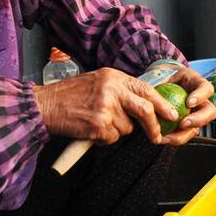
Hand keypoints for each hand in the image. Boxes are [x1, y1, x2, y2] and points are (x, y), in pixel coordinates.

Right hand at [34, 67, 180, 144]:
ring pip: (127, 128)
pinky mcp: (98, 124)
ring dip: (116, 131)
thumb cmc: (69, 96)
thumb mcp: (98, 82)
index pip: (146, 90)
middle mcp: (111, 89)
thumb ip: (120, 91)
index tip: (171, 115)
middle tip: (156, 136)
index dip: (161, 104)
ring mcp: (105, 107)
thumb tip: (145, 107)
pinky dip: (104, 138)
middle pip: (145, 109)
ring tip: (96, 122)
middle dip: (153, 125)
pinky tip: (90, 129)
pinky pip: (112, 138)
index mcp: (113, 77)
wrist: (44, 105)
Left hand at [161, 64, 215, 146]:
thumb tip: (155, 88)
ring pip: (199, 127)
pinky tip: (164, 138)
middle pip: (210, 111)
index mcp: (196, 84)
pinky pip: (185, 135)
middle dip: (199, 120)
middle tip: (183, 123)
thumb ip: (162, 80)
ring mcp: (195, 115)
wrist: (158, 85)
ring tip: (169, 136)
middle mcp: (200, 101)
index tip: (189, 103)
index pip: (206, 89)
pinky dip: (175, 139)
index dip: (201, 97)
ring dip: (185, 135)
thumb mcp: (162, 73)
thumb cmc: (161, 77)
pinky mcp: (187, 126)